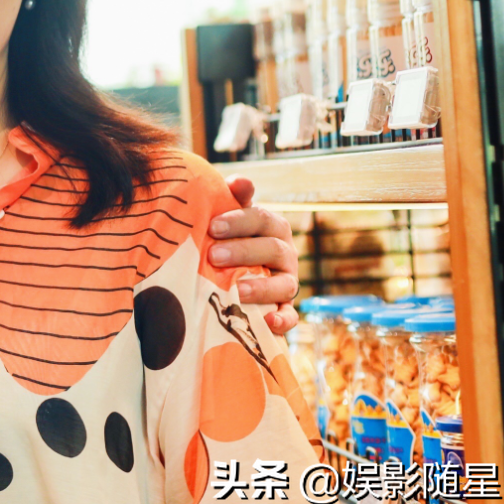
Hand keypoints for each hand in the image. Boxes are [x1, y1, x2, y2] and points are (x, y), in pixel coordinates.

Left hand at [208, 175, 299, 334]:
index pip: (261, 219)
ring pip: (284, 284)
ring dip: (261, 287)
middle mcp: (285, 254)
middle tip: (213, 256)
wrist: (232, 274)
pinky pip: (291, 317)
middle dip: (243, 252)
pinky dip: (283, 320)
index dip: (238, 222)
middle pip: (271, 249)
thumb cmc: (227, 239)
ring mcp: (287, 282)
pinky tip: (267, 322)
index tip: (212, 227)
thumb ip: (233, 200)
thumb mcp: (228, 218)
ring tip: (237, 290)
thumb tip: (240, 181)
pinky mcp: (284, 309)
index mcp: (273, 227)